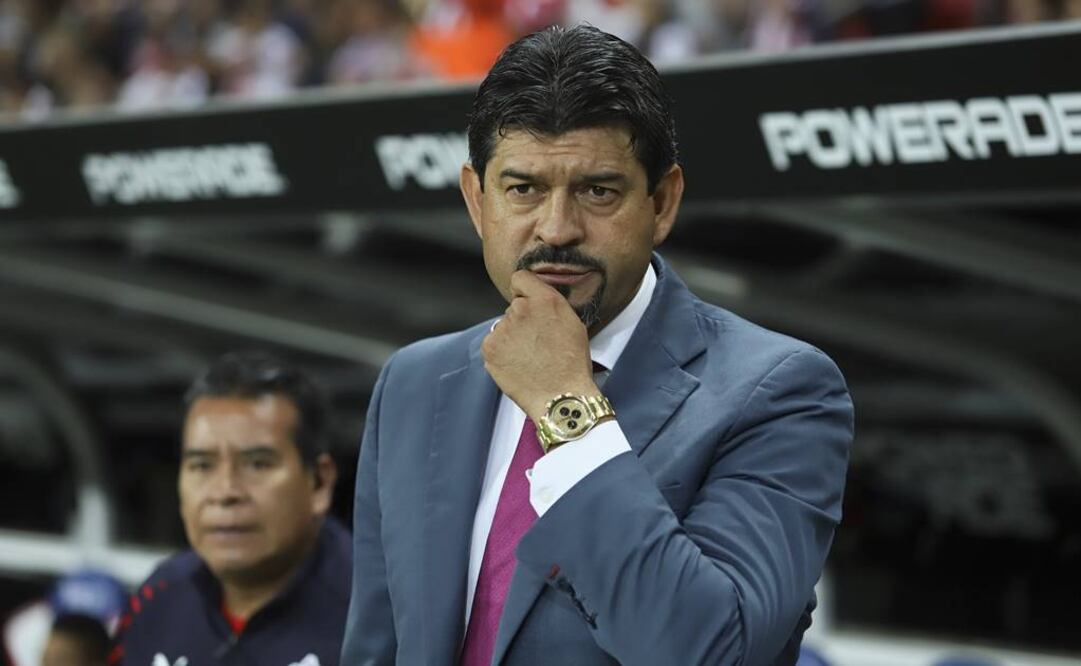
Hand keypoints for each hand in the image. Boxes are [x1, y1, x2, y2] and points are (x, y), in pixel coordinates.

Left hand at [481, 270, 598, 420]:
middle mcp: (521, 309)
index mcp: (545, 300)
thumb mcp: (572, 323)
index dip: (524, 291)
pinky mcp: (489, 347)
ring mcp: (503, 329)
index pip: (520, 277)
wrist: (560, 396)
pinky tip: (517, 365)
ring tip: (529, 358)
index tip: (528, 304)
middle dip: (521, 320)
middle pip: (513, 306)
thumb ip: (550, 304)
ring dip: (511, 338)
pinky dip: (501, 353)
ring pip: (503, 327)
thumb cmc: (571, 364)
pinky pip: (493, 344)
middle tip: (537, 342)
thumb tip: (534, 298)